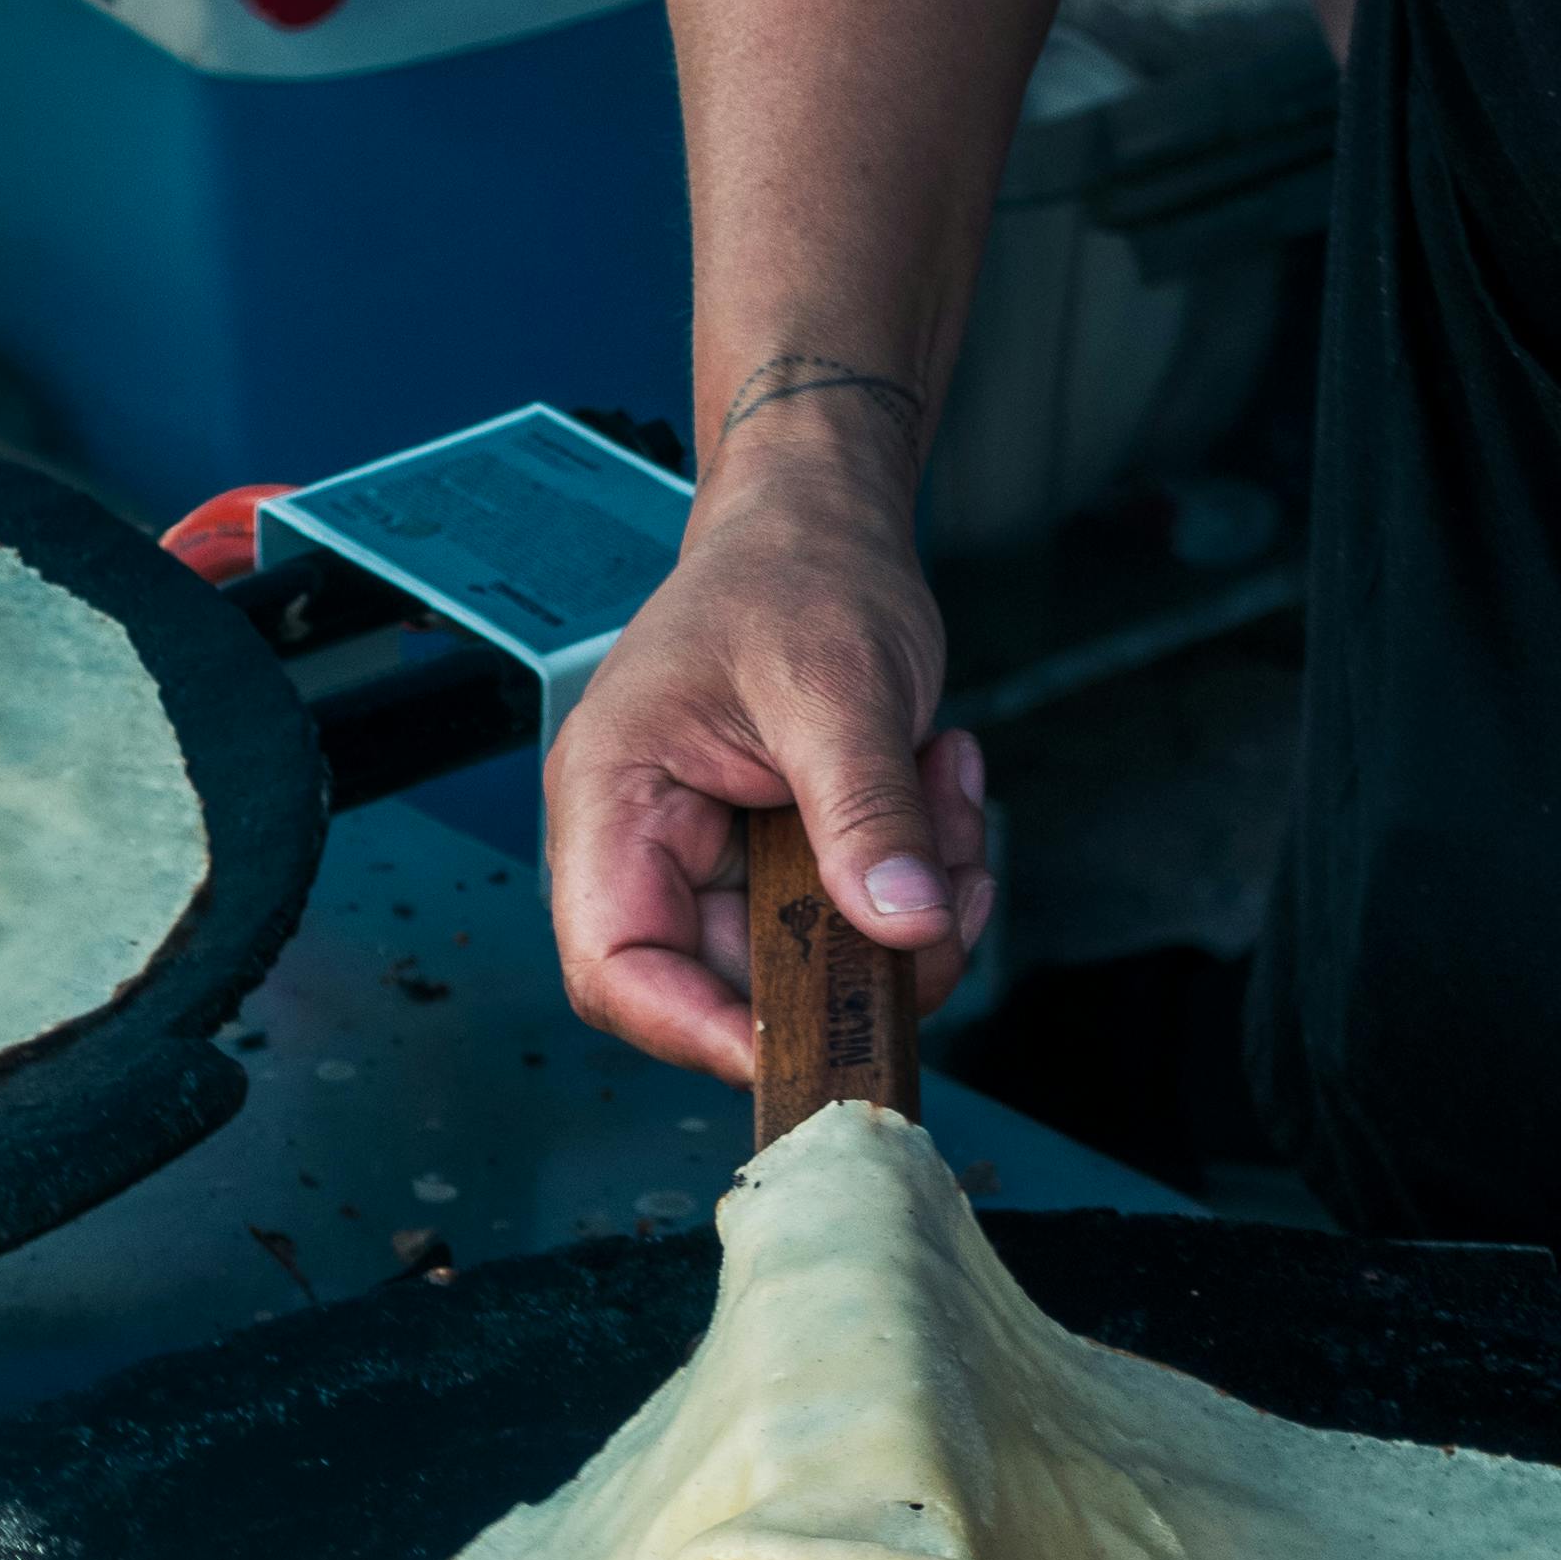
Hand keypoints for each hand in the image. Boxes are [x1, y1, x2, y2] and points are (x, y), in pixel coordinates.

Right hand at [547, 410, 992, 1079]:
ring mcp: (726, 857)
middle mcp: (655, 845)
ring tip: (946, 794)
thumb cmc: (794, 569)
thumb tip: (907, 925)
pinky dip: (923, 870)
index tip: (804, 1040)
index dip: (696, 1031)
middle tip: (946, 888)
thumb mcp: (837, 684)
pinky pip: (860, 915)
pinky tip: (942, 779)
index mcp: (614, 801)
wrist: (825, 518)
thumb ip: (865, 808)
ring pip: (819, 958)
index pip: (616, 969)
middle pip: (735, 983)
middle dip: (858, 954)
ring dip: (911, 904)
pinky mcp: (791, 857)